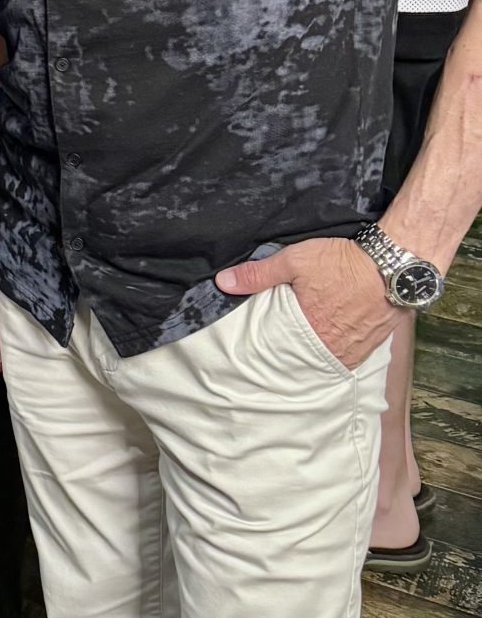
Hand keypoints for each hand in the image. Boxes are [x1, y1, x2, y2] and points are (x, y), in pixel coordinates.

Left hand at [216, 235, 392, 368]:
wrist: (395, 265)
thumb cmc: (344, 262)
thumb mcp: (295, 260)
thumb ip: (258, 274)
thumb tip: (223, 282)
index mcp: (310, 332)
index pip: (281, 349)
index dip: (271, 347)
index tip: (259, 349)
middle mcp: (335, 348)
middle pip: (306, 356)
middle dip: (294, 352)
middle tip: (282, 348)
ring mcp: (357, 350)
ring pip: (329, 357)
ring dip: (318, 351)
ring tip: (307, 343)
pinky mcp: (374, 344)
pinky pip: (351, 354)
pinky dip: (340, 348)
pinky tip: (333, 339)